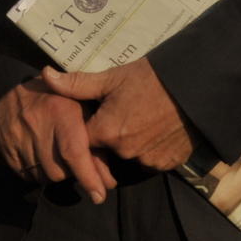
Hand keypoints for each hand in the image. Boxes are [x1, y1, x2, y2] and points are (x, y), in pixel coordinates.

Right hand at [0, 76, 114, 205]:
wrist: (13, 91)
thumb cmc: (58, 103)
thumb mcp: (82, 112)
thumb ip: (96, 144)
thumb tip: (108, 182)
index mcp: (60, 112)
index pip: (74, 153)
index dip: (87, 177)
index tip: (98, 195)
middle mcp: (36, 124)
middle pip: (58, 171)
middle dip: (71, 174)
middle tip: (74, 163)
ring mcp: (17, 137)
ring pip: (43, 176)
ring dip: (54, 174)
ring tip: (56, 156)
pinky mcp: (5, 148)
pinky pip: (26, 175)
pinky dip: (37, 173)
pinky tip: (40, 157)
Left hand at [40, 59, 193, 171]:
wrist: (195, 89)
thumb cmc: (150, 80)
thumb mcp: (111, 78)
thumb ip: (76, 84)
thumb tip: (45, 75)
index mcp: (106, 132)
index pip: (83, 140)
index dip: (86, 128)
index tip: (93, 116)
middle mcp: (125, 153)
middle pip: (105, 150)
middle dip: (107, 136)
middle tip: (120, 113)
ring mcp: (148, 161)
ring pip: (128, 157)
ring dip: (128, 145)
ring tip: (138, 120)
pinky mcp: (168, 164)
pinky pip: (150, 161)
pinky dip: (149, 150)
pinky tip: (154, 130)